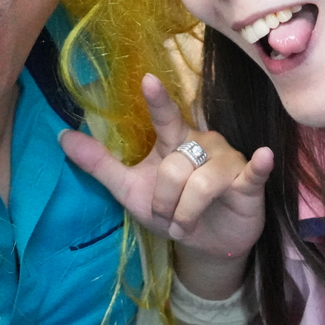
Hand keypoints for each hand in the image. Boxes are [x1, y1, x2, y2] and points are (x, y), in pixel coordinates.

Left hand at [59, 74, 271, 276]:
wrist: (204, 244)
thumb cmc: (169, 207)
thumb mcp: (129, 189)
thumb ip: (100, 163)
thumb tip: (62, 137)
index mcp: (175, 139)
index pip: (165, 116)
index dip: (157, 100)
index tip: (148, 80)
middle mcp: (203, 142)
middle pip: (175, 167)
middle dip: (165, 202)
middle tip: (168, 218)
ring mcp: (228, 160)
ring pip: (200, 183)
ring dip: (187, 212)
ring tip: (187, 223)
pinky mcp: (249, 182)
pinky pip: (252, 172)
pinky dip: (258, 165)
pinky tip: (263, 157)